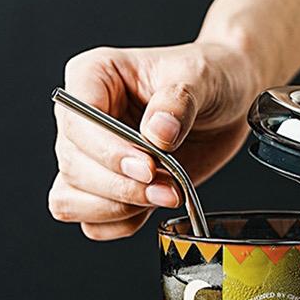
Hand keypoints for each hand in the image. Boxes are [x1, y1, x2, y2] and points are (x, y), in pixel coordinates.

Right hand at [48, 41, 260, 238]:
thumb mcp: (199, 77)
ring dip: (118, 208)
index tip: (148, 165)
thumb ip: (177, 102)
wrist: (229, 102)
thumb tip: (157, 133)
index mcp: (93, 76)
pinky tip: (153, 207)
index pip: (77, 121)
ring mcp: (90, 156)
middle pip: (73, 165)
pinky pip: (93, 222)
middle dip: (121, 186)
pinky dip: (122, 224)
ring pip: (71, 199)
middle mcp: (82, 118)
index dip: (107, 150)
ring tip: (165, 195)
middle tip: (167, 186)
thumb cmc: (208, 75)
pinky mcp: (106, 187)